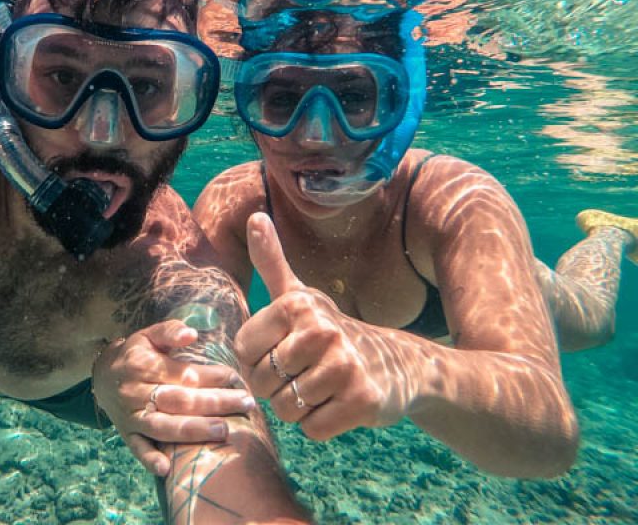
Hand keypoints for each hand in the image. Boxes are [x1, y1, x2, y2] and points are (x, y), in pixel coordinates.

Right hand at [92, 320, 256, 475]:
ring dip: (193, 430)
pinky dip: (150, 459)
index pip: (184, 373)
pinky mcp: (127, 433)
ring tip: (223, 431)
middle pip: (179, 400)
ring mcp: (131, 415)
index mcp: (144, 365)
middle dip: (215, 403)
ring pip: (162, 426)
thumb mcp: (150, 335)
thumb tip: (192, 334)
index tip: (237, 379)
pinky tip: (166, 468)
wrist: (103, 375)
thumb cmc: (136, 353)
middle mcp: (136, 391)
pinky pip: (137, 448)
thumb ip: (171, 331)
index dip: (212, 376)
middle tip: (246, 404)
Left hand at [235, 213, 414, 439]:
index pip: (244, 351)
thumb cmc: (333, 330)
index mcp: (298, 305)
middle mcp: (321, 331)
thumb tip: (254, 215)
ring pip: (287, 408)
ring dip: (298, 408)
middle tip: (303, 374)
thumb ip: (272, 261)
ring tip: (320, 388)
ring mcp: (344, 366)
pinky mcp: (363, 401)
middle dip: (277, 387)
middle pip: (263, 383)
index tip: (280, 352)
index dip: (256, 361)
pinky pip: (313, 429)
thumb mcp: (300, 295)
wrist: (400, 364)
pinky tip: (336, 405)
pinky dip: (320, 425)